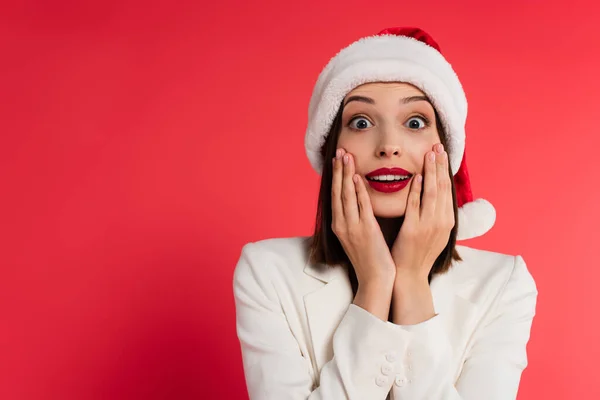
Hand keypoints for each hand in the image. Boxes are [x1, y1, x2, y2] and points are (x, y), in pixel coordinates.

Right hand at [331, 148, 395, 319]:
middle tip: (339, 151)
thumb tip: (359, 202)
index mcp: (339, 225)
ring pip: (346, 196)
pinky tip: (357, 177)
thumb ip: (357, 218)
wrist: (375, 279)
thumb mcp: (358, 236)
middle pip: (338, 192)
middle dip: (338, 170)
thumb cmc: (370, 259)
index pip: (335, 196)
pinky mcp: (365, 230)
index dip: (336, 177)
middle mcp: (342, 224)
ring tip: (345, 157)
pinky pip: (361, 206)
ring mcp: (352, 227)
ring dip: (345, 175)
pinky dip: (358, 191)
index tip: (337, 160)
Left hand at [391, 143, 454, 282]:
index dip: (445, 169)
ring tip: (429, 154)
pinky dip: (417, 191)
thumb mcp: (434, 232)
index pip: (448, 189)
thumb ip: (435, 213)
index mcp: (447, 221)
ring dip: (431, 171)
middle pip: (443, 187)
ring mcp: (428, 226)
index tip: (442, 152)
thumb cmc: (418, 252)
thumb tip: (435, 194)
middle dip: (440, 164)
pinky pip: (416, 207)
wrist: (410, 275)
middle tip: (438, 145)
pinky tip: (417, 177)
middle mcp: (441, 222)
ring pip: (432, 193)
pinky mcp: (413, 230)